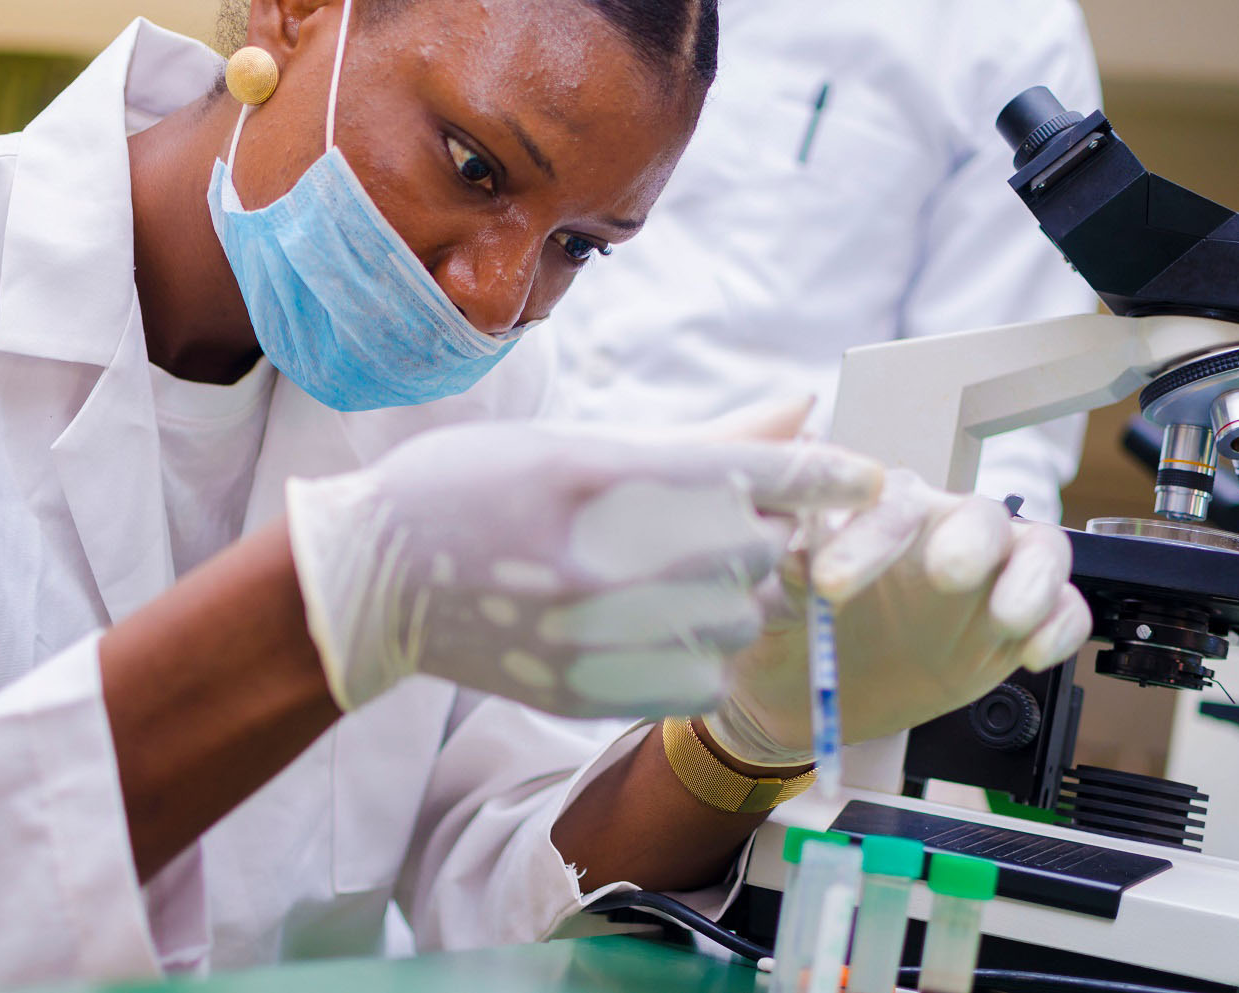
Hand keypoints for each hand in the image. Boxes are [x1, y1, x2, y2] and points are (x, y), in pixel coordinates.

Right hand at [285, 408, 882, 717]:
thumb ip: (698, 437)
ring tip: (680, 576)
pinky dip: (700, 652)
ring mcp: (590, 634)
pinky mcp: (585, 693)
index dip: (822, 474)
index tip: (866, 476)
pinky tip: (659, 627)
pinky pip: (700, 680)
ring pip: (737, 621)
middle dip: (755, 533)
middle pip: (754, 551)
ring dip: (732, 596)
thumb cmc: (469, 488)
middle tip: (715, 522)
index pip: (749, 473)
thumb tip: (803, 405)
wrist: (372, 583)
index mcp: (595, 474)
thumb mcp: (574, 440)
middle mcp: (599, 556)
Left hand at [706, 469, 1092, 764]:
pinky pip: (1062, 608)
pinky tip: (1031, 654)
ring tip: (1007, 618)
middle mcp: (939, 532)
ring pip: (1037, 548)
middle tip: (946, 576)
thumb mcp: (774, 610)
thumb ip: (785, 582)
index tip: (830, 585)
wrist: (802, 695)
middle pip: (977, 514)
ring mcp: (986, 575)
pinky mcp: (1015, 623)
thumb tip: (794, 558)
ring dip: (1031, 578)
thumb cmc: (787, 632)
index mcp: (876, 513)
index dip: (867, 536)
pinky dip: (1058, 626)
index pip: (886, 501)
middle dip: (969, 540)